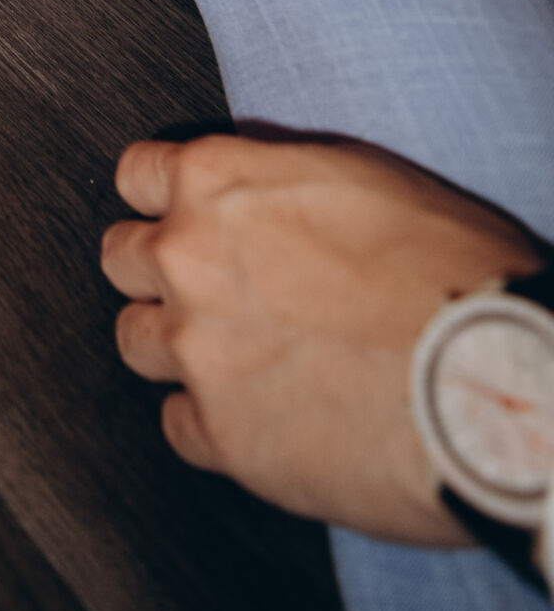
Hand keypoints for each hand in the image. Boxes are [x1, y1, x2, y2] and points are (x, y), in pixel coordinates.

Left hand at [104, 132, 541, 541]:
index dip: (162, 197)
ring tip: (235, 356)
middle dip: (158, 270)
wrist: (489, 377)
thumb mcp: (363, 177)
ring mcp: (197, 351)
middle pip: (121, 259)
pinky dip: (208, 422)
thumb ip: (278, 178)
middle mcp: (189, 260)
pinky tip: (260, 415)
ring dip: (176, 345)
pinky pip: (176, 425)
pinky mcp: (221, 436)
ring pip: (135, 341)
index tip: (183, 215)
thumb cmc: (453, 271)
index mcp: (219, 184)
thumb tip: (250, 182)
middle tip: (209, 289)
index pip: (135, 174)